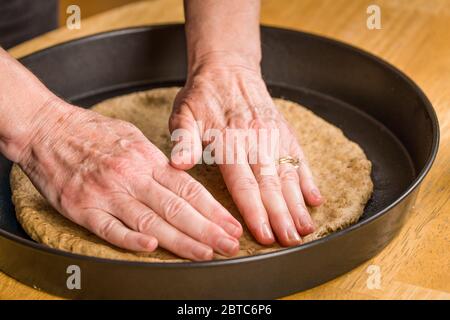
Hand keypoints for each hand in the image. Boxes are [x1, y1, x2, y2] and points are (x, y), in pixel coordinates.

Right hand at [16, 99, 241, 260]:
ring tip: (205, 252)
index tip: (231, 224)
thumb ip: (156, 160)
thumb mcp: (131, 136)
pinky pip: (110, 227)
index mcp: (145, 159)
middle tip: (229, 244)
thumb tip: (180, 174)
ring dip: (180, 240)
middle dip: (207, 228)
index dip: (213, 209)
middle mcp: (130, 176)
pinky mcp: (82, 207)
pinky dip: (131, 238)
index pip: (188, 188)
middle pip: (176, 207)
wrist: (47, 128)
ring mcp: (107, 193)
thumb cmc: (90, 132)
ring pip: (150, 220)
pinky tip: (152, 247)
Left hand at [169, 56, 322, 245]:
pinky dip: (308, 179)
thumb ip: (183, 140)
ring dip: (298, 204)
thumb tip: (178, 163)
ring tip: (306, 228)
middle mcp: (256, 140)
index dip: (255, 212)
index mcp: (229, 142)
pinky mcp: (284, 131)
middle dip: (282, 216)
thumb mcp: (183, 115)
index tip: (264, 235)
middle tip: (291, 242)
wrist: (227, 69)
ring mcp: (273, 136)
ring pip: (288, 175)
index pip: (244, 184)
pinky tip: (316, 199)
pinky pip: (299, 157)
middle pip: (270, 185)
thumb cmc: (202, 97)